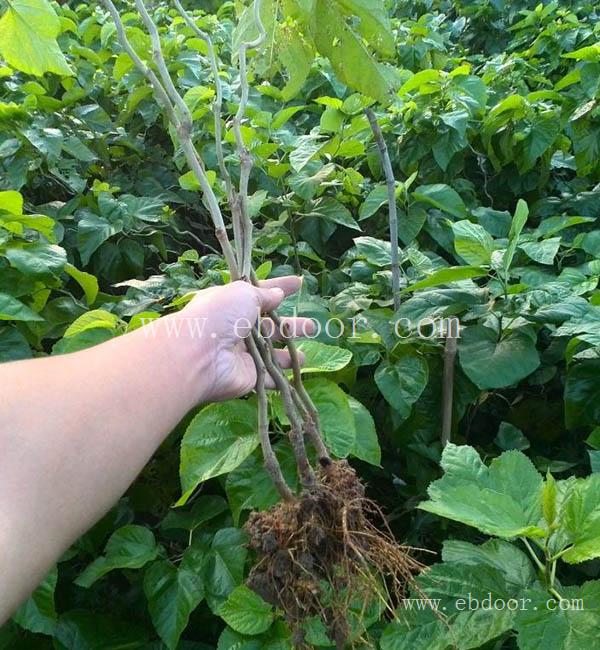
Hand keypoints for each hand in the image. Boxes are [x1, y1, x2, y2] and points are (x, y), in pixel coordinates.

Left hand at [177, 276, 314, 402]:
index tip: (299, 283)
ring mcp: (242, 354)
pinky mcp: (248, 377)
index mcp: (232, 304)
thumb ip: (264, 295)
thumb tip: (278, 295)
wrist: (198, 355)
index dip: (280, 288)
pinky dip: (284, 377)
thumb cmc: (218, 316)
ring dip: (289, 353)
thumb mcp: (243, 294)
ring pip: (272, 353)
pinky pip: (270, 377)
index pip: (260, 293)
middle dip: (291, 325)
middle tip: (312, 326)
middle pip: (269, 327)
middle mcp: (236, 329)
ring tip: (305, 354)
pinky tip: (298, 373)